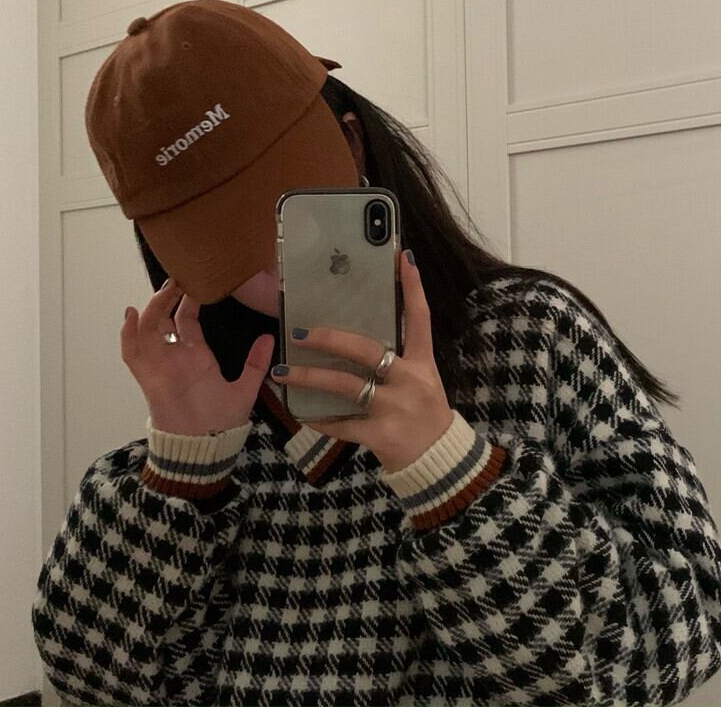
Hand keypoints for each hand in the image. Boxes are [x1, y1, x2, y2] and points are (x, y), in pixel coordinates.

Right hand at [121, 279, 273, 435]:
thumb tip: (270, 337)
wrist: (206, 447)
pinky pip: (132, 353)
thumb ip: (256, 363)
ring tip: (163, 290)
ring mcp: (161, 365)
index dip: (188, 301)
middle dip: (167, 298)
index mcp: (198, 356)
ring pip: (148, 330)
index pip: (187, 321)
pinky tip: (131, 314)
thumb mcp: (246, 388)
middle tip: (177, 278)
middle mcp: (177, 357)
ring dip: (151, 309)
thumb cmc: (223, 421)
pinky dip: (128, 334)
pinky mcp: (149, 377)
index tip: (195, 282)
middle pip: (164, 319)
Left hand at [270, 249, 453, 473]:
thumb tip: (362, 335)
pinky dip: (319, 420)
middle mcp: (411, 381)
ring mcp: (395, 408)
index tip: (400, 259)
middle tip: (300, 332)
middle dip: (330, 339)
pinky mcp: (381, 434)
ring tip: (281, 372)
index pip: (420, 318)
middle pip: (367, 350)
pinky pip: (342, 424)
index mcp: (423, 364)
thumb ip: (399, 360)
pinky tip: (301, 413)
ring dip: (309, 377)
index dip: (412, 288)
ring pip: (345, 386)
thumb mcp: (423, 381)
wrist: (439, 461)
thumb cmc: (425, 415)